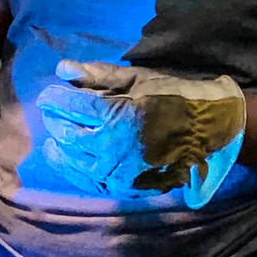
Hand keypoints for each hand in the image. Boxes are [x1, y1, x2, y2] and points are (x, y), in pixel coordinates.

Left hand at [36, 60, 245, 207]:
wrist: (209, 129)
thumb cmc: (172, 95)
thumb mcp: (136, 77)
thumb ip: (97, 75)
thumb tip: (62, 69)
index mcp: (116, 114)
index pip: (69, 106)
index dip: (53, 98)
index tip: (47, 94)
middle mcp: (113, 147)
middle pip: (67, 133)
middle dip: (55, 120)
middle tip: (52, 113)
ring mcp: (119, 171)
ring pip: (74, 161)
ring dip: (60, 147)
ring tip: (56, 137)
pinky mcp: (127, 187)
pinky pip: (91, 181)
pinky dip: (76, 170)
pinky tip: (70, 159)